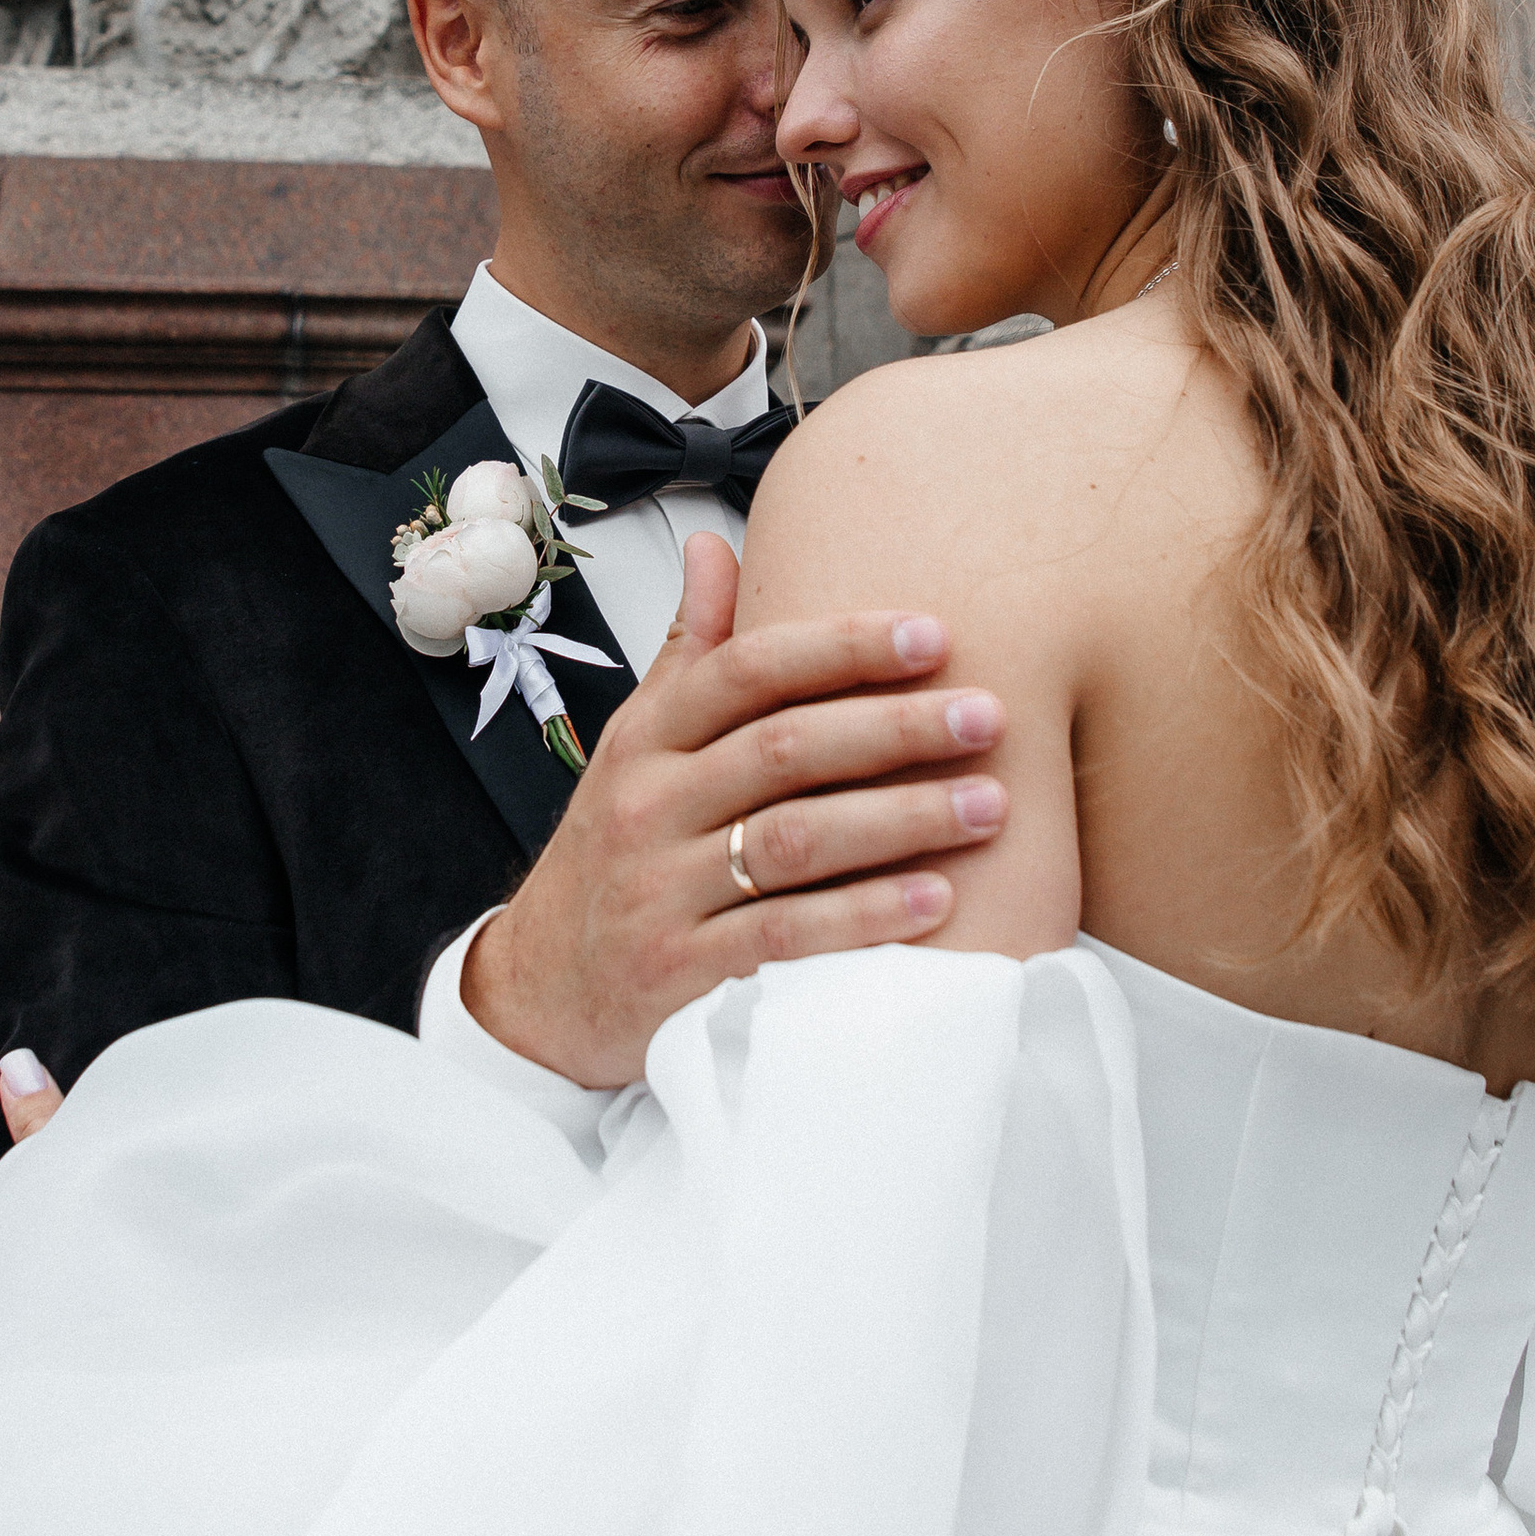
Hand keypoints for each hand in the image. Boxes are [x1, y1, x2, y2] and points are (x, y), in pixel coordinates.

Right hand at [461, 536, 1004, 1090]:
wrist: (545, 988)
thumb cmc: (615, 853)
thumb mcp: (635, 746)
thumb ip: (687, 654)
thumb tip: (714, 547)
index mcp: (647, 740)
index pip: (746, 671)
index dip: (841, 648)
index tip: (933, 634)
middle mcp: (650, 807)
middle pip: (784, 749)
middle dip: (896, 728)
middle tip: (987, 715)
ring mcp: (662, 892)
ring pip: (794, 840)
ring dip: (902, 820)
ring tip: (990, 805)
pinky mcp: (682, 973)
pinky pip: (785, 935)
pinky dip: (864, 917)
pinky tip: (935, 899)